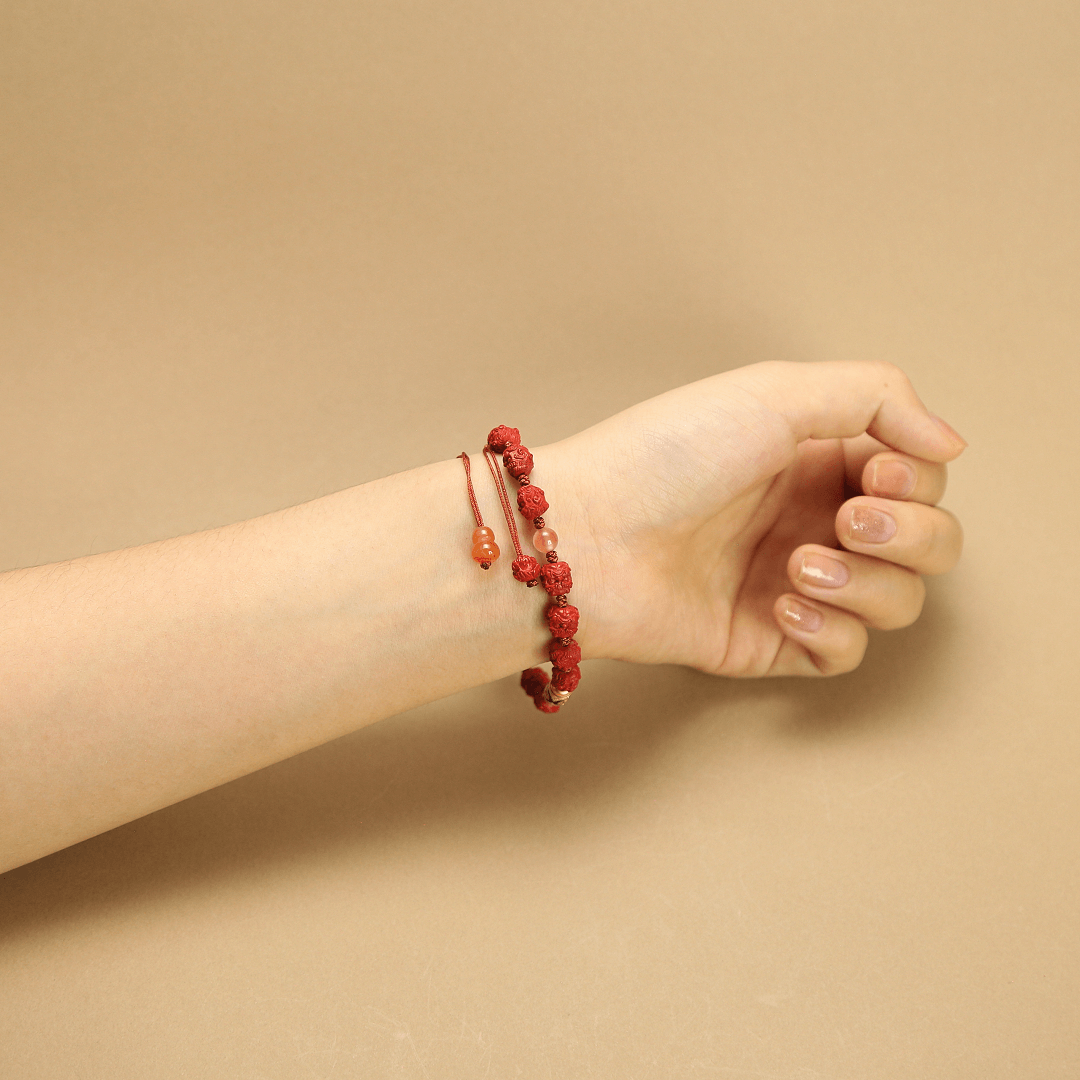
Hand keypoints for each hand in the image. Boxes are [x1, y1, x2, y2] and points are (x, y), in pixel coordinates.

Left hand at [545, 361, 966, 676]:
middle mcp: (811, 518)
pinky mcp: (769, 640)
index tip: (871, 471)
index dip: (916, 480)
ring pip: (898, 601)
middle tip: (850, 521)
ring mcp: (793, 583)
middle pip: (929, 542)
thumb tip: (952, 443)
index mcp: (816, 457)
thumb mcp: (774, 392)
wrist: (588, 536)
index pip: (918, 476)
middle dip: (910, 534)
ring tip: (796, 566)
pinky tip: (779, 603)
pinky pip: (845, 652)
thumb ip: (876, 396)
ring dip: (867, 583)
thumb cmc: (666, 456)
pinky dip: (830, 629)